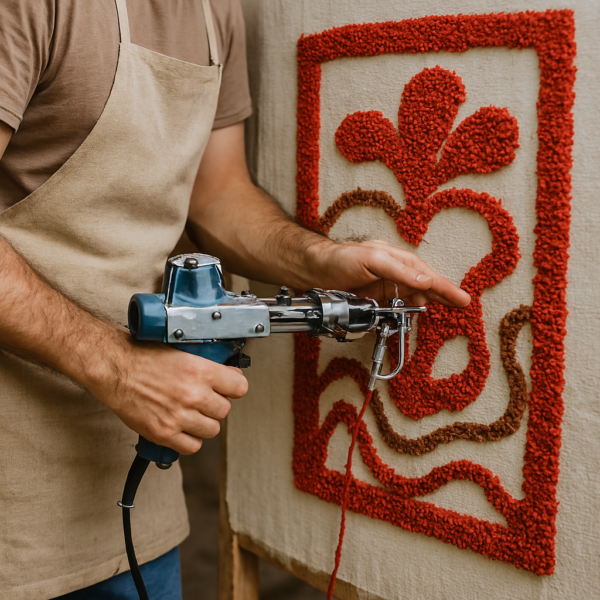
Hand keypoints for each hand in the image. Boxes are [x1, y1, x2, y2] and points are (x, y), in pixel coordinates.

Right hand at [85, 330, 247, 454]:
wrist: (114, 368)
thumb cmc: (142, 355)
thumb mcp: (181, 350)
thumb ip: (205, 365)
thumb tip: (225, 374)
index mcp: (200, 371)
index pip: (239, 387)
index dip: (234, 387)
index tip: (229, 387)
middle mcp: (192, 395)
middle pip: (225, 411)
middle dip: (216, 405)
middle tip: (203, 399)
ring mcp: (178, 416)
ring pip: (211, 430)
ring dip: (204, 423)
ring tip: (191, 413)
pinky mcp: (163, 433)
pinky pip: (191, 446)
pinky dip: (189, 440)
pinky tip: (182, 428)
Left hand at [311, 239, 470, 307]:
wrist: (311, 270)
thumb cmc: (338, 258)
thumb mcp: (372, 259)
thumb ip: (400, 271)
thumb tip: (425, 282)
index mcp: (395, 260)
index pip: (426, 276)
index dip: (445, 289)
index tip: (462, 300)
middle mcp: (391, 272)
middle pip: (422, 287)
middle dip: (441, 296)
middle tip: (460, 306)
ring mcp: (382, 286)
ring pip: (409, 299)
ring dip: (422, 306)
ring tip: (438, 312)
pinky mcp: (371, 299)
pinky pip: (392, 308)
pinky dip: (402, 314)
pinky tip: (407, 318)